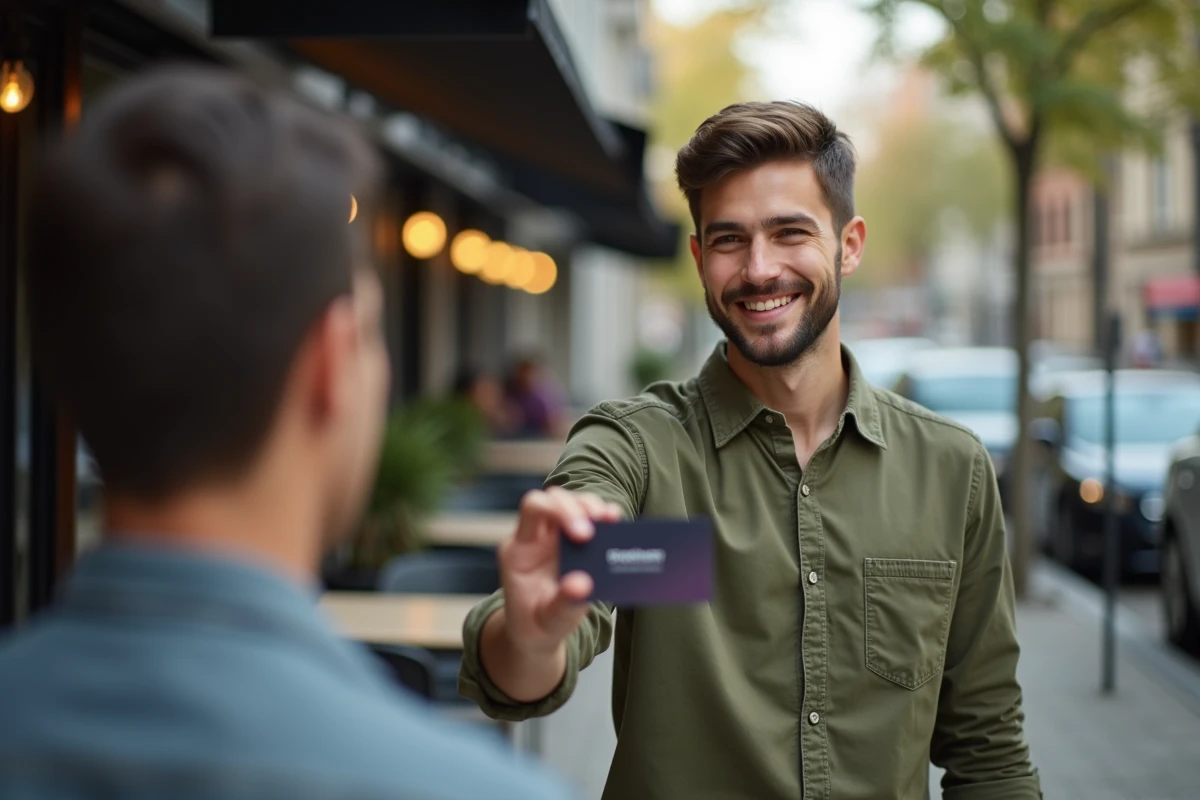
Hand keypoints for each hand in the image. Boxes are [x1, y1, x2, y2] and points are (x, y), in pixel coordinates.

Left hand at [497, 487, 621, 655]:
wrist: (537, 631)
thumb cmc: (537, 624)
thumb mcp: (548, 621)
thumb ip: (563, 604)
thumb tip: (582, 584)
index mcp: (520, 549)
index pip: (533, 508)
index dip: (557, 511)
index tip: (581, 535)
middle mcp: (536, 535)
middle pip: (555, 498)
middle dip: (579, 508)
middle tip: (597, 531)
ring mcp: (554, 536)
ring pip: (573, 502)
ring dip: (593, 507)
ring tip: (611, 520)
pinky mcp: (573, 542)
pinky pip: (589, 518)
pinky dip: (604, 517)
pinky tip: (616, 522)